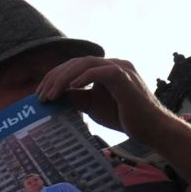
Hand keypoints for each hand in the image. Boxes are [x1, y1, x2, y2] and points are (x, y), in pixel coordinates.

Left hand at [39, 56, 179, 142]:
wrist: (150, 129)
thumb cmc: (123, 117)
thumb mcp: (92, 106)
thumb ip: (76, 97)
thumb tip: (54, 95)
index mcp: (104, 69)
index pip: (73, 66)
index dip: (54, 77)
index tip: (40, 94)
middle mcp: (112, 64)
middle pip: (76, 62)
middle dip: (54, 77)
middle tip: (40, 95)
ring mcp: (121, 69)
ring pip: (86, 63)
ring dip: (64, 78)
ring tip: (51, 94)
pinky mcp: (126, 78)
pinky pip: (102, 71)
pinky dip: (85, 76)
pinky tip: (72, 87)